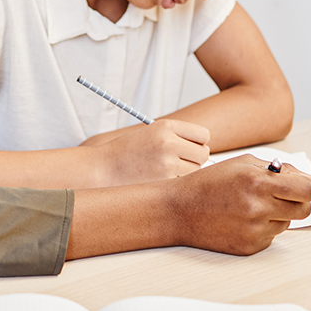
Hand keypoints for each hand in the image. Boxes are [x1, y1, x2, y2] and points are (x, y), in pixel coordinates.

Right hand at [89, 119, 210, 185]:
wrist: (105, 168)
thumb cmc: (129, 151)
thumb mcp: (152, 132)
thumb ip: (178, 137)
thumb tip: (206, 150)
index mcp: (166, 126)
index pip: (203, 134)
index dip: (198, 142)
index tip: (190, 147)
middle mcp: (169, 142)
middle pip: (203, 154)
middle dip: (196, 159)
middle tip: (181, 161)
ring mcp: (167, 163)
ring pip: (196, 171)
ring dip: (187, 173)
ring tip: (166, 170)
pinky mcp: (164, 182)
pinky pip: (183, 183)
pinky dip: (177, 183)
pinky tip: (159, 179)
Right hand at [166, 154, 310, 254]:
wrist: (178, 210)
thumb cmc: (208, 184)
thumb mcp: (242, 164)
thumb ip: (280, 170)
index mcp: (258, 182)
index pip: (307, 190)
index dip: (308, 187)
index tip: (302, 187)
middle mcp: (258, 207)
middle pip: (303, 209)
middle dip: (296, 201)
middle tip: (279, 196)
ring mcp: (254, 230)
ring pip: (287, 223)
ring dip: (277, 214)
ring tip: (251, 206)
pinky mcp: (250, 247)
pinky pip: (271, 237)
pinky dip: (263, 228)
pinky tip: (242, 219)